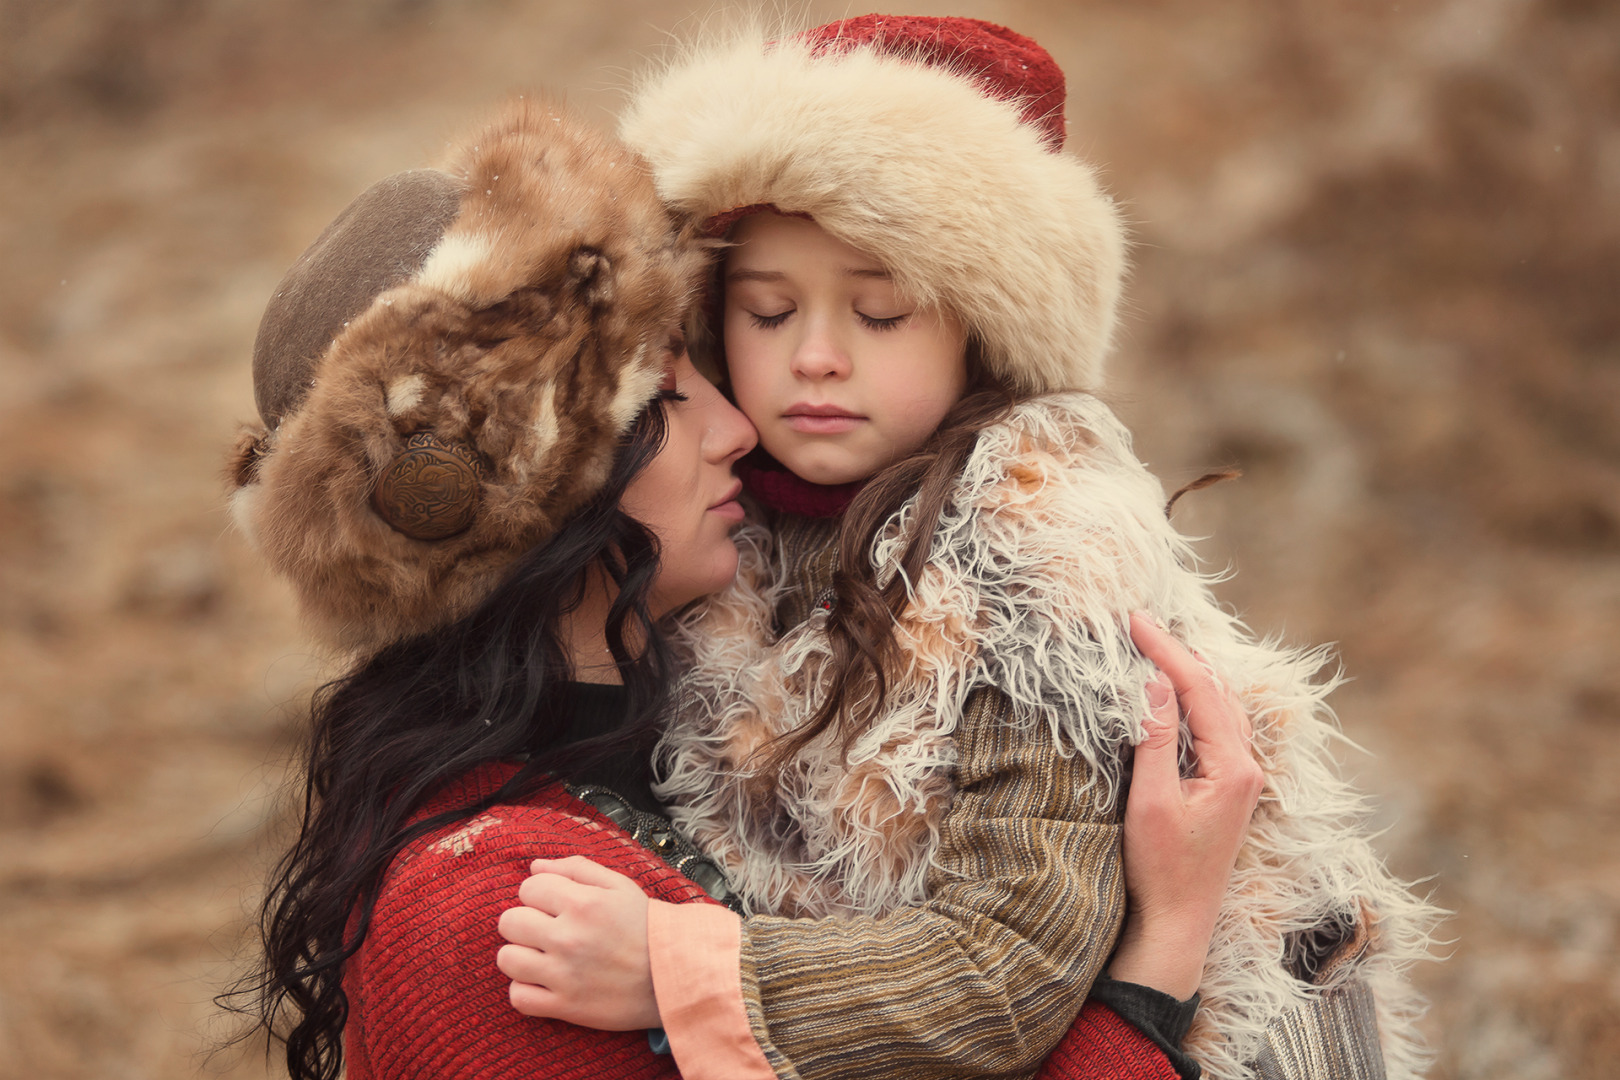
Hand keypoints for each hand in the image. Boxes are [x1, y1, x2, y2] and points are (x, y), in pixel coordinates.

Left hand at [495, 855, 659, 1029]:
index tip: (554, 903)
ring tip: (542, 956)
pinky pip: (518, 997)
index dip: (538, 892)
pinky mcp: (565, 1007)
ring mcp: (564, 975)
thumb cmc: (647, 928)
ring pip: (507, 959)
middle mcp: (569, 937)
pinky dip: (525, 990)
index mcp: (583, 903)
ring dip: (521, 955)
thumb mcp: (620, 886)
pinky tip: (544, 982)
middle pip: (509, 921)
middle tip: (546, 929)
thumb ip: (576, 869)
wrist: (677, 974)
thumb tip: (535, 866)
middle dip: (524, 920)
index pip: (528, 887)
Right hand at [1106, 613, 1264, 999]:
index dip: (1165, 650)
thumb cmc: (1161, 870)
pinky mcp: (1228, 788)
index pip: (1199, 688)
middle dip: (1177, 653)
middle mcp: (1247, 767)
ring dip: (1187, 672)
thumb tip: (1151, 682)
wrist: (1177, 925)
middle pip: (1215, 690)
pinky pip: (1215, 726)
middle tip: (1137, 623)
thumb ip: (1154, 739)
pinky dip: (1193, 698)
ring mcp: (1242, 778)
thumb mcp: (1150, 801)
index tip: (1132, 621)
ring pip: (1219, 705)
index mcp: (1235, 767)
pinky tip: (1172, 690)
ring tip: (1152, 644)